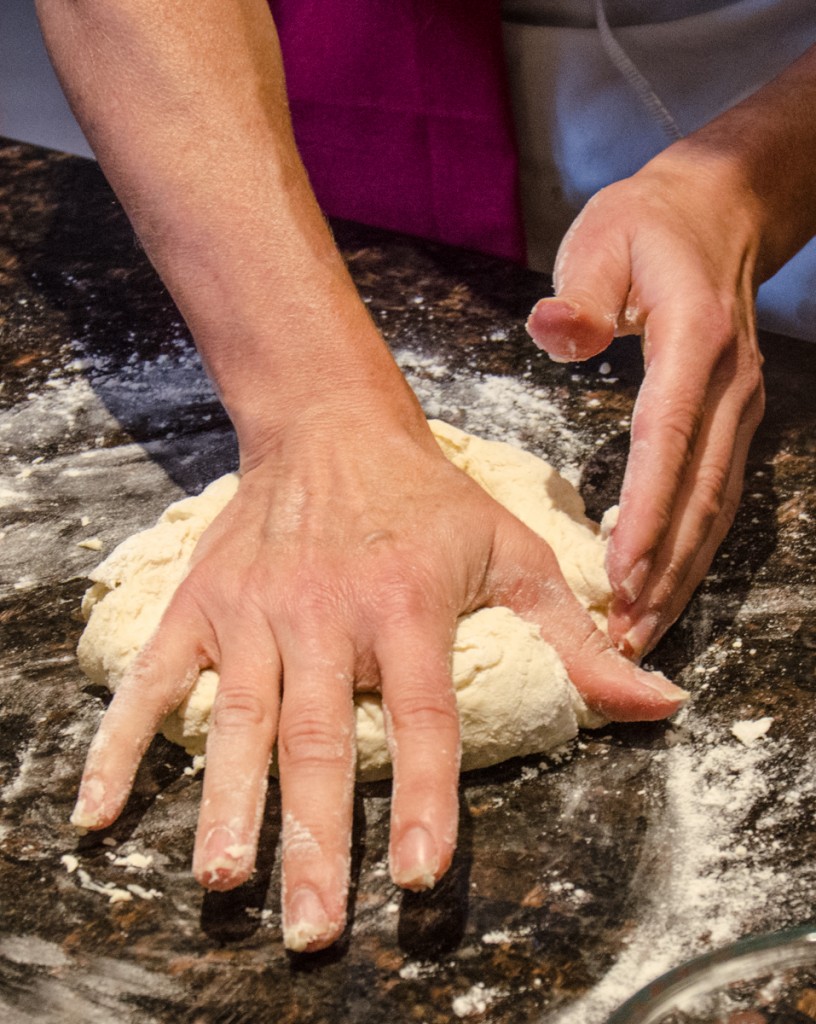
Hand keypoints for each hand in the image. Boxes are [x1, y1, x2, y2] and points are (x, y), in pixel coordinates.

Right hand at [71, 408, 685, 951]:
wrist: (333, 429)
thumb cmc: (430, 501)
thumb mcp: (516, 553)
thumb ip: (577, 638)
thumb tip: (659, 703)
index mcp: (407, 605)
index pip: (422, 715)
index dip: (423, 795)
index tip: (418, 874)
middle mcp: (326, 613)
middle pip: (319, 736)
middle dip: (314, 837)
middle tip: (311, 927)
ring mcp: (255, 611)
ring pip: (241, 719)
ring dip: (228, 804)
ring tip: (224, 880)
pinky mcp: (202, 604)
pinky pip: (154, 680)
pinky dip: (124, 743)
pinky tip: (100, 811)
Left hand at [526, 149, 765, 657]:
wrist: (718, 210)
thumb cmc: (647, 226)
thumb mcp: (602, 238)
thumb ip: (578, 291)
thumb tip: (553, 333)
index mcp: (693, 342)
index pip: (668, 442)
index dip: (647, 514)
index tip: (621, 576)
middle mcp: (727, 384)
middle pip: (699, 495)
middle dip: (662, 573)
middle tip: (623, 638)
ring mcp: (739, 406)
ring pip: (714, 508)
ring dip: (680, 575)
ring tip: (641, 632)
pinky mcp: (733, 419)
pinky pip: (715, 496)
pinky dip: (691, 548)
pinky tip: (665, 586)